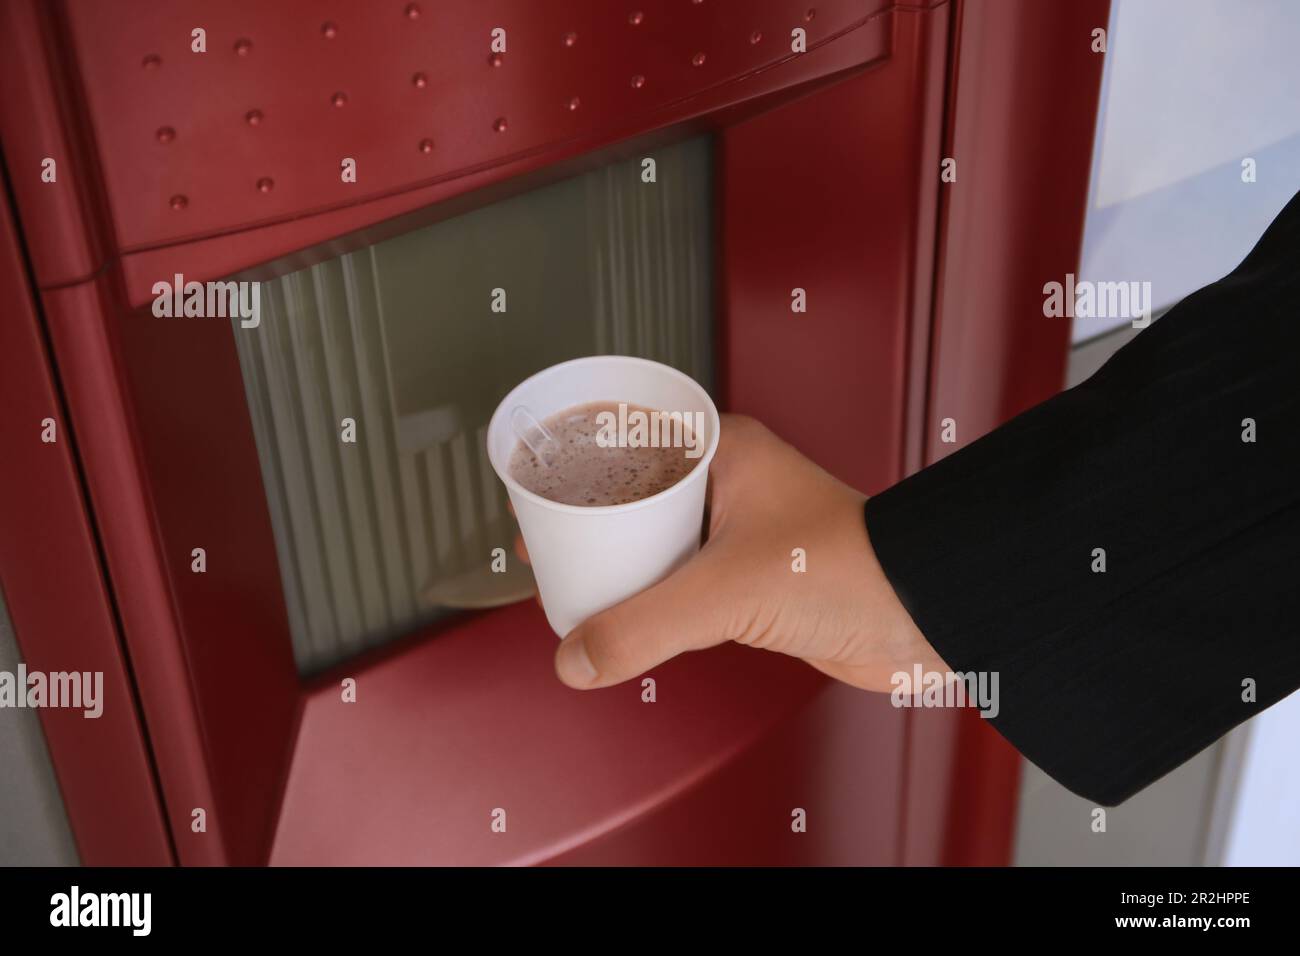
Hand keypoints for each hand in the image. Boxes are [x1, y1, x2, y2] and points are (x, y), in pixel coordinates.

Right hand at [522, 414, 947, 691]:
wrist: (926, 617)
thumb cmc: (858, 567)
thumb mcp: (726, 591)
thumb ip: (643, 627)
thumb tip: (579, 657)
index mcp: (725, 452)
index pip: (630, 442)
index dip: (578, 467)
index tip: (535, 491)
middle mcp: (732, 485)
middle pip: (637, 497)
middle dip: (591, 525)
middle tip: (548, 548)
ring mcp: (743, 533)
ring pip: (659, 544)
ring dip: (620, 568)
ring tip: (574, 587)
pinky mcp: (755, 582)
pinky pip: (684, 585)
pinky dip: (652, 602)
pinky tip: (626, 620)